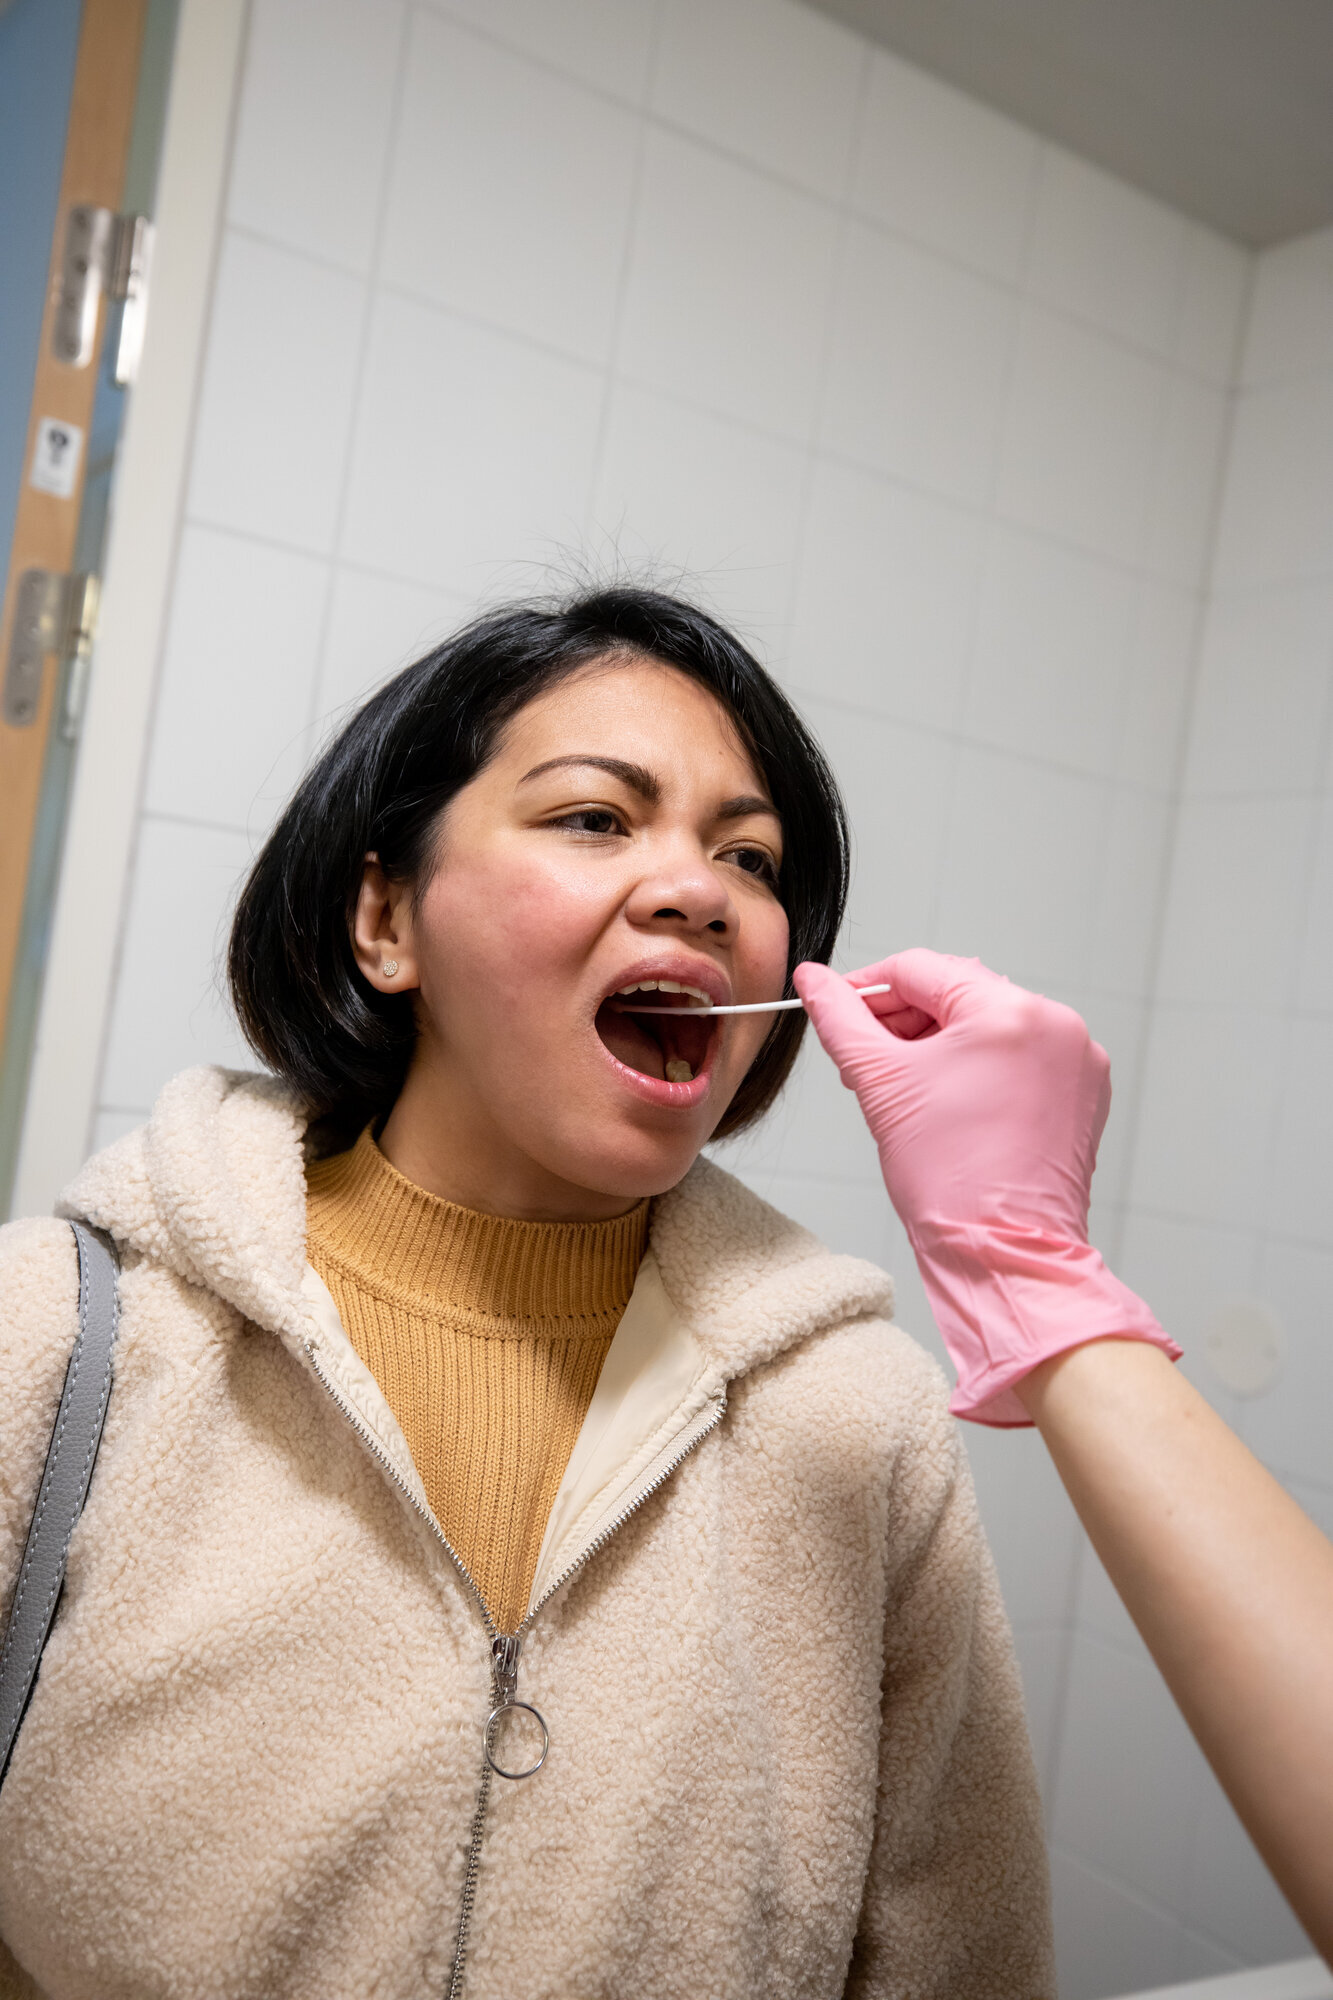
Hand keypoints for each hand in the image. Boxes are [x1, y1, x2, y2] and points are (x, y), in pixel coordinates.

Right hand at [794, 950, 1178, 1423]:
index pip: (921, 969)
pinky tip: (947, 1104)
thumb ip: (840, 1019)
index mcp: (1010, 1010)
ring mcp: (1076, 1060)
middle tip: (864, 1058)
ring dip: (940, 1044)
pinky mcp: (1083, 1094)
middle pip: (958, 994)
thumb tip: (814, 979)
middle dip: (903, 1020)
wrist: (1005, 1257)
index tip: (837, 1010)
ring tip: (903, 1087)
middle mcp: (1055, 1024)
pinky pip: (1020, 1058)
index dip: (867, 987)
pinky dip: (980, 1069)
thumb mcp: (880, 1085)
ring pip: (989, 1026)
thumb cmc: (951, 1182)